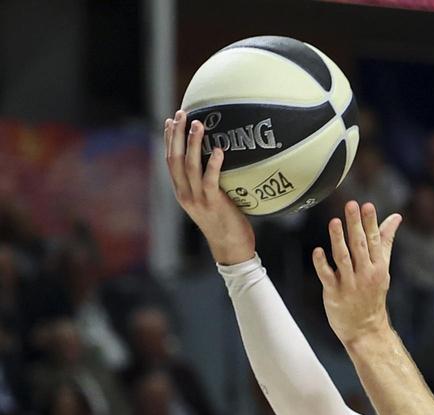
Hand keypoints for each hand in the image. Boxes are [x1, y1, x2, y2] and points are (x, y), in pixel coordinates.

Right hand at [164, 110, 254, 264]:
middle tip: (182, 114)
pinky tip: (219, 151)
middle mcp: (184, 194)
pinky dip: (213, 164)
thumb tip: (217, 158)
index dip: (169, 140)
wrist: (231, 248)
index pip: (170, 161)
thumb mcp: (210, 201)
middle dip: (177, 135)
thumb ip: (208, 183)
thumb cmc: (226, 222)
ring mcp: (197, 200)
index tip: (171, 120)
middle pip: (175, 159)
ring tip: (199, 125)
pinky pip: (210, 181)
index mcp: (181, 192)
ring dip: (194, 144)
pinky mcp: (213, 204)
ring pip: (190, 166)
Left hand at [312, 201, 402, 345]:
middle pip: (360, 246)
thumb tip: (395, 218)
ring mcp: (350, 284)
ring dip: (339, 240)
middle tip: (351, 206)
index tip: (367, 205)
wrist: (366, 329)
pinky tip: (318, 251)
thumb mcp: (383, 268)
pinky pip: (328, 276)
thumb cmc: (373, 295)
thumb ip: (386, 241)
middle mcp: (365, 274)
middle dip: (356, 225)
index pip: (375, 241)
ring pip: (344, 258)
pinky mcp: (335, 293)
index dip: (370, 222)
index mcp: (378, 267)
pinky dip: (322, 264)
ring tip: (335, 222)